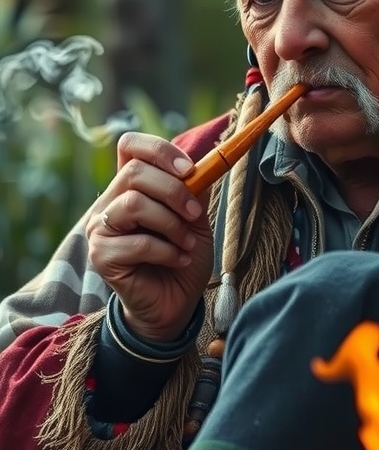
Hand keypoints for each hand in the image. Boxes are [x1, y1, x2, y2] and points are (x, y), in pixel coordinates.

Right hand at [86, 132, 213, 341]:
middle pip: (135, 172)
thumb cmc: (183, 256)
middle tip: (196, 215)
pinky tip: (178, 260)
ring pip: (134, 204)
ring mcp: (99, 228)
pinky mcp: (101, 256)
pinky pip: (137, 242)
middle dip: (175, 191)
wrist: (175, 303)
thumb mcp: (195, 217)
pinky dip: (167, 251)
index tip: (190, 170)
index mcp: (130, 186)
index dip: (159, 150)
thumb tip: (206, 162)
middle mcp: (109, 202)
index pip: (130, 145)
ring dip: (172, 224)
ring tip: (187, 244)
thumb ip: (193, 189)